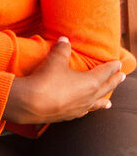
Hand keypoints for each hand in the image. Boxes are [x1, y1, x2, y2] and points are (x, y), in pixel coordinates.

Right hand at [3, 37, 125, 123]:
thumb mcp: (55, 60)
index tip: (118, 63)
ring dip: (104, 100)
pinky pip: (85, 111)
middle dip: (114, 81)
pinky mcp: (70, 115)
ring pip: (97, 103)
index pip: (105, 72)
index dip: (112, 67)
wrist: (33, 104)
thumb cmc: (48, 81)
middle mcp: (90, 96)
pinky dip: (89, 109)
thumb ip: (61, 49)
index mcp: (91, 82)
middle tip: (122, 77)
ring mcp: (81, 107)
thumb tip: (64, 40)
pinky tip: (86, 110)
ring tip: (109, 103)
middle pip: (106, 87)